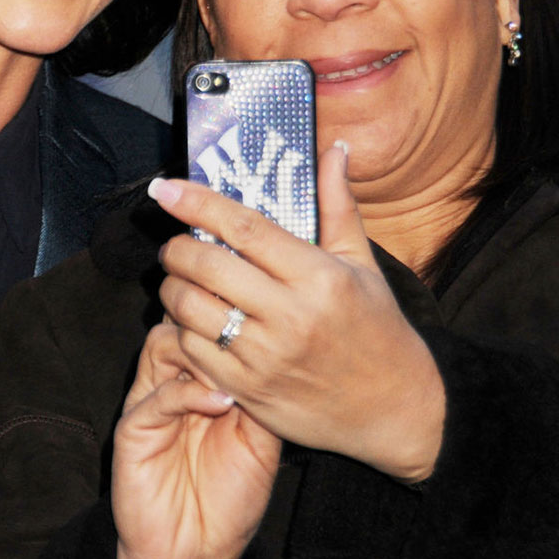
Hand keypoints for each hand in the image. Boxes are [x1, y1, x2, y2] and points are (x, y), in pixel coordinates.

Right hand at [112, 319, 280, 558]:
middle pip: (183, 320)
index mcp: (202, 381)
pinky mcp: (133, 431)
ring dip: (203, 351)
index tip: (269, 310)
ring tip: (236, 373)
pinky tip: (221, 404)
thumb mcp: (261, 442)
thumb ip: (262, 396)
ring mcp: (151, 403)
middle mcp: (174, 383)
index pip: (210, 325)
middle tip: (251, 334)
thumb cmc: (228, 501)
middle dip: (216, 320)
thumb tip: (275, 351)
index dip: (233, 312)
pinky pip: (156, 395)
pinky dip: (189, 393)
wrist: (194, 554)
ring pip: (163, 344)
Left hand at [147, 142, 445, 481]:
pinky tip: (191, 321)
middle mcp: (290, 316)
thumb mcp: (363, 265)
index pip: (244, 227)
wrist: (393, 408)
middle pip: (208, 267)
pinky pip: (193, 351)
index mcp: (319, 277)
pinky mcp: (248, 391)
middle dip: (177, 249)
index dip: (197, 204)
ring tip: (180, 280)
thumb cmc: (378, 329)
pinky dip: (181, 330)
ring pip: (190, 310)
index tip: (165, 189)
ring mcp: (266, 357)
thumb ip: (338, 206)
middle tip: (175, 243)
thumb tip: (332, 149)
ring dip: (172, 288)